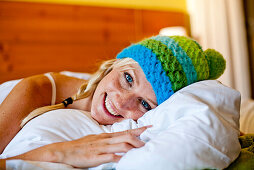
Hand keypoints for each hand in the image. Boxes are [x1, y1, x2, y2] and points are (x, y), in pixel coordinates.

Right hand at [9, 126, 150, 167]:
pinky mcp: (96, 157)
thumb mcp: (96, 140)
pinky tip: (127, 159)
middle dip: (139, 137)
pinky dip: (120, 157)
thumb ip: (108, 140)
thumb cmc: (81, 146)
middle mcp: (105, 140)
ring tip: (142, 148)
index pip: (124, 131)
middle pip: (125, 136)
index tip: (148, 127)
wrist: (65, 151)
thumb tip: (119, 141)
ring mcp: (101, 148)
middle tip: (148, 138)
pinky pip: (111, 156)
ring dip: (133, 146)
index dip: (137, 129)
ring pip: (121, 144)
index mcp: (106, 136)